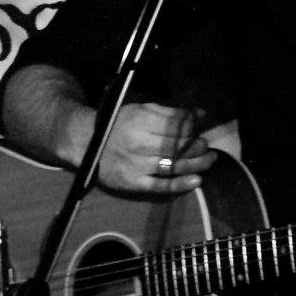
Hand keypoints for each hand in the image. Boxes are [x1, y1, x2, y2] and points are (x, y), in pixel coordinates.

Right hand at [95, 102, 217, 194]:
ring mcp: (137, 164)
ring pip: (174, 166)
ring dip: (197, 164)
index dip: (193, 127)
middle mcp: (140, 142)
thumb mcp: (139, 110)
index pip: (176, 125)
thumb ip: (169, 112)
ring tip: (209, 160)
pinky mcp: (133, 183)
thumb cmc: (117, 124)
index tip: (200, 128)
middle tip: (207, 146)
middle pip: (178, 146)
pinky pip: (161, 186)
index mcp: (140, 120)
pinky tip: (196, 180)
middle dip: (197, 146)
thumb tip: (200, 113)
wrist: (86, 143)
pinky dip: (180, 184)